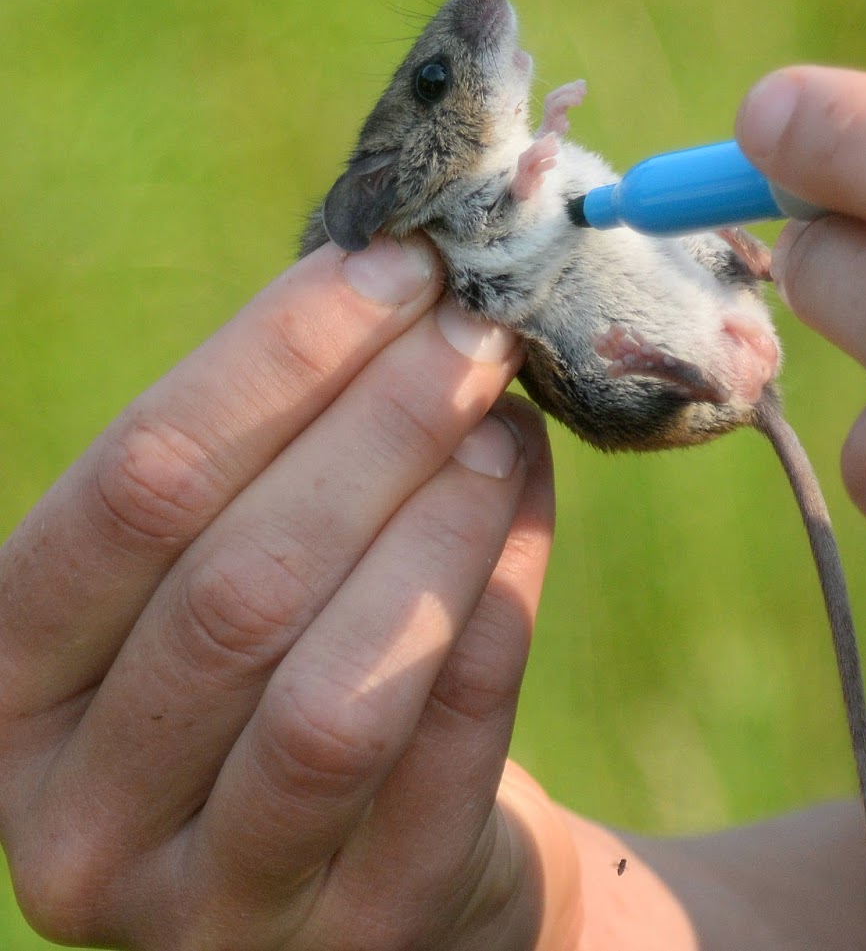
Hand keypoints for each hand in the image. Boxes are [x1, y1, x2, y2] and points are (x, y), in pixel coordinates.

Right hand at [0, 239, 591, 948]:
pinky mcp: (362, 936)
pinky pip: (448, 750)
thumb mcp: (227, 573)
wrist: (380, 869)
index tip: (399, 267)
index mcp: (7, 690)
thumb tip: (408, 280)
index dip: (276, 361)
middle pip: (238, 586)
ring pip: (336, 688)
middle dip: (378, 430)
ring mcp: (217, 906)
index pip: (133, 491)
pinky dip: (499, 607)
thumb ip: (276, 457)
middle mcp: (77, 819)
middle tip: (479, 334)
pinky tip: (527, 512)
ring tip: (505, 427)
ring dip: (438, 525)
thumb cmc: (287, 674)